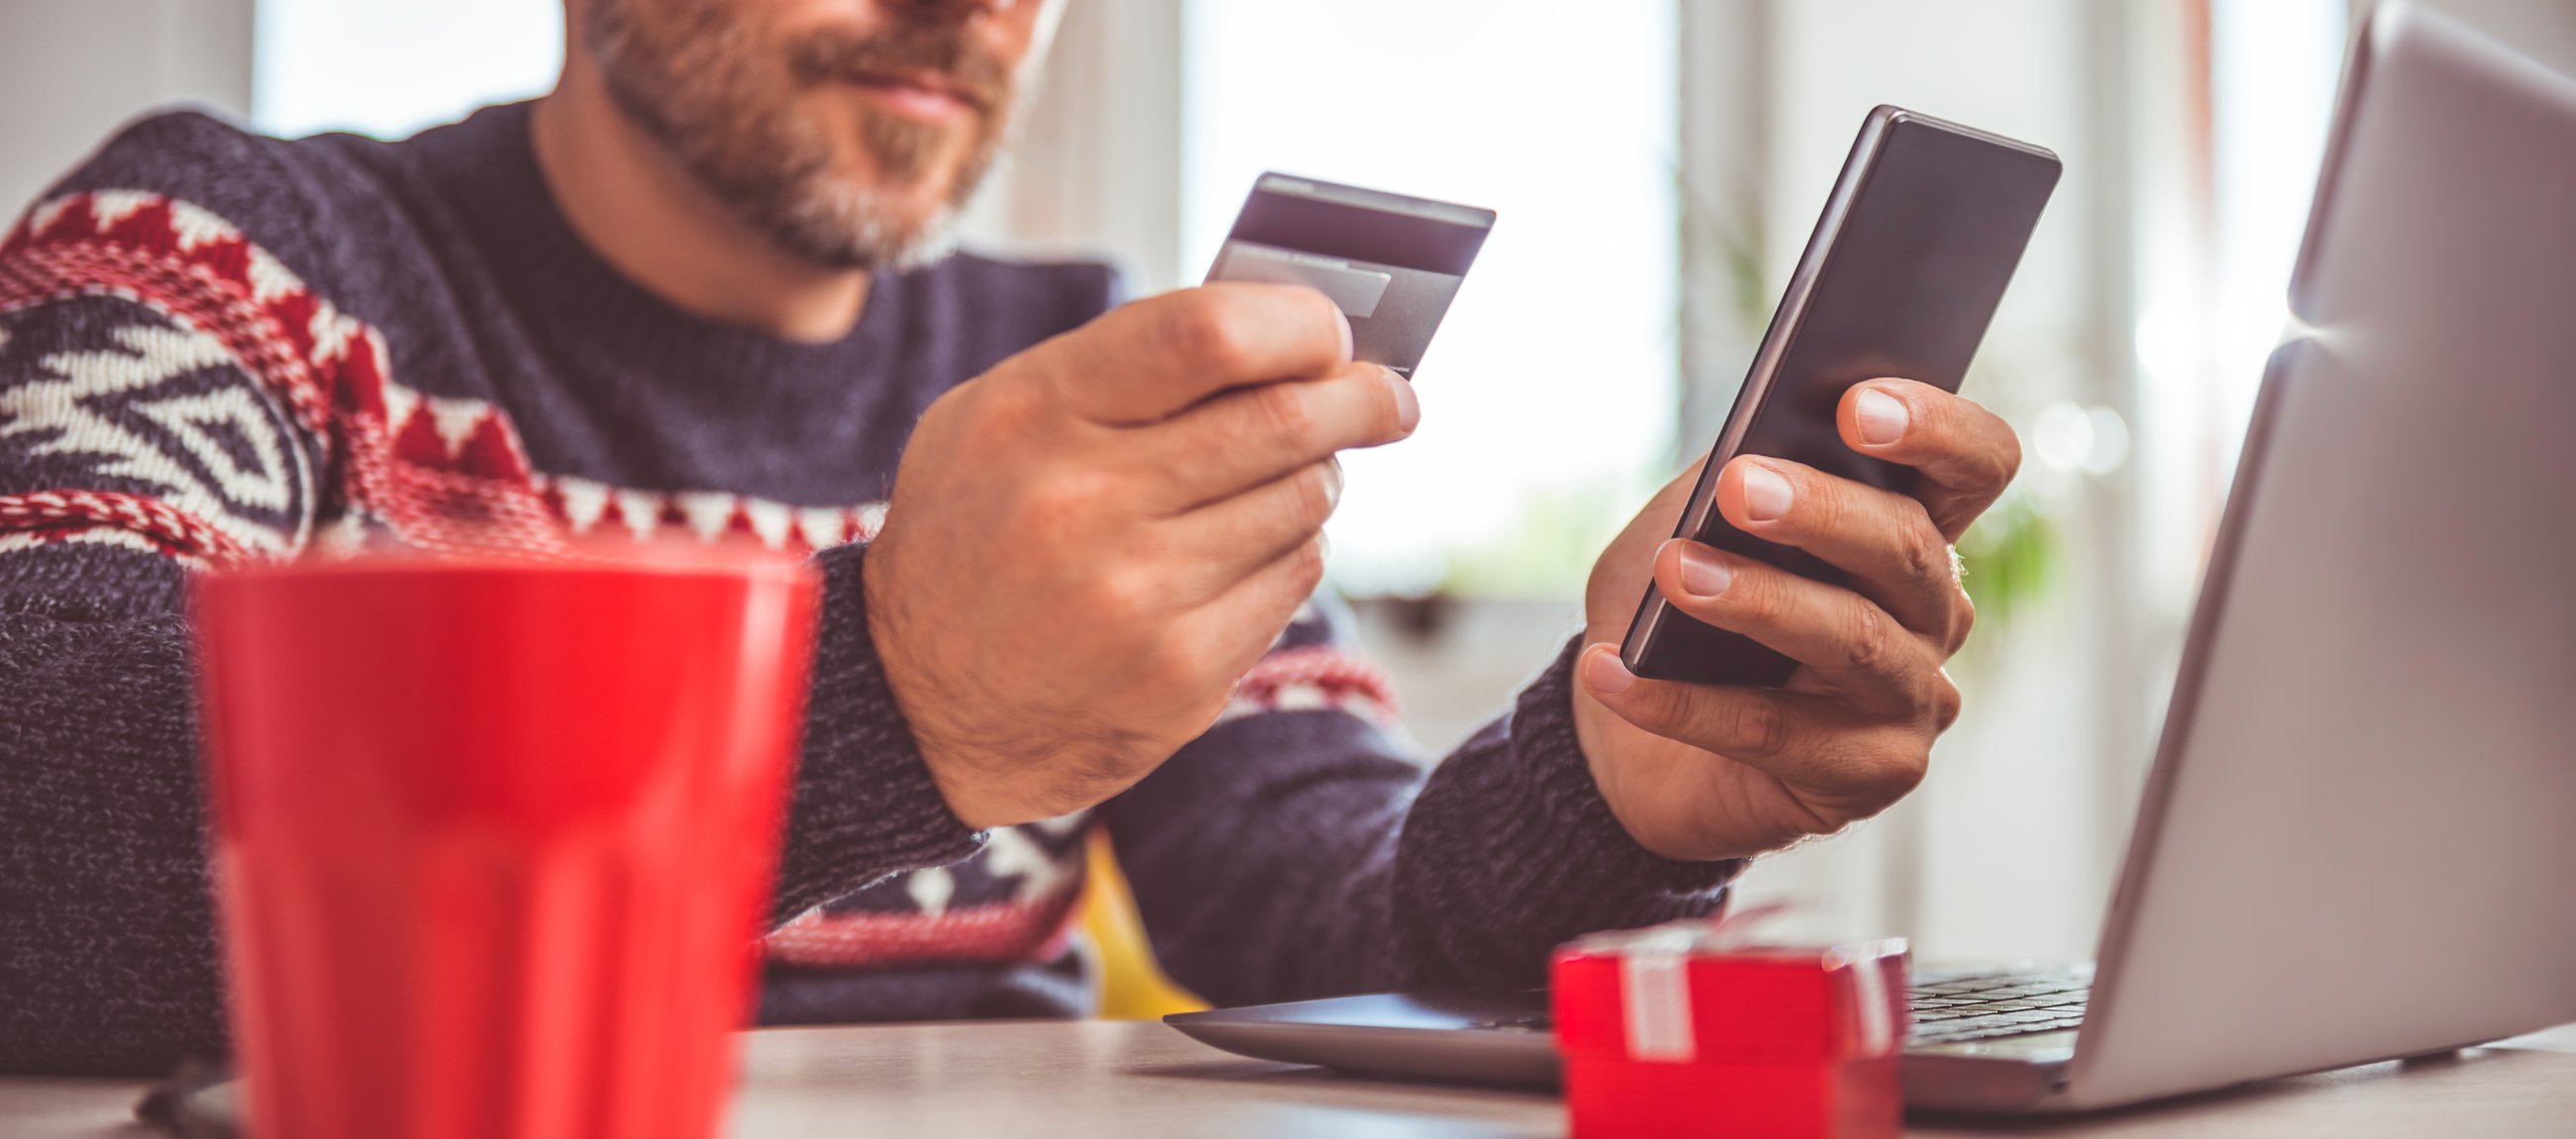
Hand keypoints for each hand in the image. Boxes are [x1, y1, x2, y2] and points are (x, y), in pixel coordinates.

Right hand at [866, 285, 1415, 828]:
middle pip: (1284, 420)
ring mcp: (1136, 598)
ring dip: (1313, 480)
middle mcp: (1083, 504)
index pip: (1206, 335)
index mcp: (1034, 414)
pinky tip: (1237, 558)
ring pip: (1302, 501)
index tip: (1335, 333)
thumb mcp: (998, 420)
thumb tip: (1281, 329)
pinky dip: (1287, 555)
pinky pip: (1291, 581)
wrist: (917, 705)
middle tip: (1391, 397)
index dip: (1298, 324)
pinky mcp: (1179, 674)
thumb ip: (1121, 367)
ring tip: (1278, 481)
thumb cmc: (977, 530)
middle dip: (1361, 399)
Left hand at [1572, 380, 2019, 859]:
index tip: (1854, 406)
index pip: (1975, 464)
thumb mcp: (1689, 524)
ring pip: (1854, 641)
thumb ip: (1728, 481)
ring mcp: (1913, 699)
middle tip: (1740, 487)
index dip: (1937, 429)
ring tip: (1675, 574)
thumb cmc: (1674, 618)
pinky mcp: (1872, 776)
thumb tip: (1748, 454)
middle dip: (1822, 512)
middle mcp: (1933, 612)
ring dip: (1757, 602)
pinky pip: (1779, 734)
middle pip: (1909, 550)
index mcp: (1909, 528)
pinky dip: (1685, 704)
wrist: (1626, 745)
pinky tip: (1613, 675)